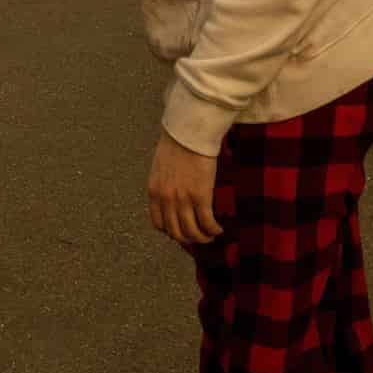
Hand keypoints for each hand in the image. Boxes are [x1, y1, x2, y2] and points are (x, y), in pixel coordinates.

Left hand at [145, 133, 221, 249]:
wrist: (188, 132)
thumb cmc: (176, 145)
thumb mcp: (160, 168)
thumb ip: (163, 185)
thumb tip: (172, 198)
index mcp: (154, 191)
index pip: (159, 224)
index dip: (171, 232)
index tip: (182, 232)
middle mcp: (166, 198)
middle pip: (176, 232)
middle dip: (189, 239)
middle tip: (199, 237)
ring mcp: (182, 199)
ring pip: (192, 232)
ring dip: (203, 238)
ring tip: (211, 235)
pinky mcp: (200, 196)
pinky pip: (207, 222)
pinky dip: (213, 230)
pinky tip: (218, 228)